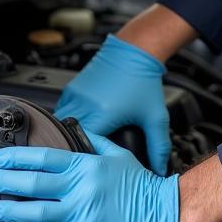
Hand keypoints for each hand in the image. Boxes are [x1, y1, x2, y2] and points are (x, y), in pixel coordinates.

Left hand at [0, 131, 178, 221]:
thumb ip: (95, 141)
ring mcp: (83, 213)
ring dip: (10, 210)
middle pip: (34, 183)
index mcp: (88, 165)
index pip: (45, 157)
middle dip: (5, 181)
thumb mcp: (120, 153)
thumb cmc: (144, 186)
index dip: (18, 157)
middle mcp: (82, 188)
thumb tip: (78, 130)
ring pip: (37, 212)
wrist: (165, 214)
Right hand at [54, 35, 170, 174]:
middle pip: (68, 136)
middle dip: (73, 148)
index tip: (90, 167)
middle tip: (81, 158)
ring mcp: (75, 95)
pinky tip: (78, 124)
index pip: (83, 146)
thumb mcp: (155, 116)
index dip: (86, 159)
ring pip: (60, 123)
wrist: (135, 51)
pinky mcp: (71, 88)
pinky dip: (67, 119)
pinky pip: (61, 110)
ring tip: (78, 143)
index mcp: (103, 115)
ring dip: (68, 133)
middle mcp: (85, 105)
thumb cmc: (143, 80)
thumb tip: (160, 170)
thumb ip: (159, 146)